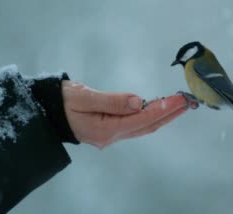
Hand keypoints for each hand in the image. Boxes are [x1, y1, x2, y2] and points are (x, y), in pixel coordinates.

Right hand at [62, 81, 193, 148]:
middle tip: (188, 101)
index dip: (161, 109)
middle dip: (169, 114)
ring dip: (163, 116)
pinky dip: (151, 116)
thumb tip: (138, 101)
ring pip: (143, 127)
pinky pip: (136, 125)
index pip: (141, 119)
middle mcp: (111, 135)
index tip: (178, 100)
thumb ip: (111, 100)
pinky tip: (160, 109)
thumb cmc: (60, 101)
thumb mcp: (82, 96)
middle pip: (147, 126)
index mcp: (105, 129)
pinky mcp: (110, 129)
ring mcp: (111, 134)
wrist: (44, 111)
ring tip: (180, 105)